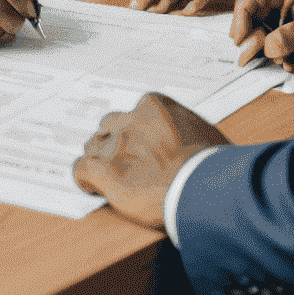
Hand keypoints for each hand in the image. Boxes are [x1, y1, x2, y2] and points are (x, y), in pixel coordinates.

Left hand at [72, 92, 228, 228]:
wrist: (204, 186)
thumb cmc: (211, 164)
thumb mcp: (202, 133)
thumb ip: (183, 131)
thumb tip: (186, 144)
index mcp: (154, 107)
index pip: (132, 113)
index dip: (132, 131)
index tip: (138, 145)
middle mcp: (131, 121)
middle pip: (108, 127)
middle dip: (111, 142)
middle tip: (120, 160)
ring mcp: (117, 146)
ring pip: (92, 148)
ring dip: (98, 160)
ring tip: (103, 175)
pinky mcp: (107, 171)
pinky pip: (82, 170)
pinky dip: (85, 180)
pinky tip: (92, 187)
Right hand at [230, 0, 293, 76]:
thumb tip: (268, 46)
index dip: (241, 19)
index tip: (242, 41)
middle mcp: (284, 2)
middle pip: (251, 19)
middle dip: (254, 41)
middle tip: (261, 56)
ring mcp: (289, 22)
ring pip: (263, 41)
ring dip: (275, 56)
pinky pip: (278, 54)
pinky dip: (288, 64)